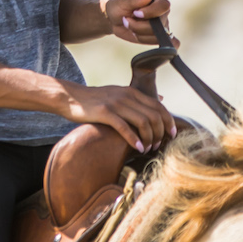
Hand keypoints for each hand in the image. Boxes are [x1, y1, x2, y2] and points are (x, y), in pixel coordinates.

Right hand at [58, 82, 177, 150]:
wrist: (70, 97)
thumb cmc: (96, 100)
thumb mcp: (120, 93)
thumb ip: (139, 98)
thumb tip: (161, 99)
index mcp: (132, 92)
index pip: (159, 106)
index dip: (169, 121)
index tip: (172, 134)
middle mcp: (127, 96)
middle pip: (154, 115)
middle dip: (160, 133)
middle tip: (157, 145)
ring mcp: (116, 104)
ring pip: (143, 122)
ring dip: (149, 138)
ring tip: (148, 149)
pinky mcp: (105, 113)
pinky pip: (125, 127)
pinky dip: (134, 139)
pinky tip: (138, 148)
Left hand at [104, 0, 177, 46]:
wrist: (114, 20)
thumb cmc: (120, 7)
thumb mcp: (124, 1)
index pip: (164, 5)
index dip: (151, 11)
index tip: (136, 13)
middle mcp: (162, 13)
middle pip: (159, 24)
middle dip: (139, 25)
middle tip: (126, 20)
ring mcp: (161, 26)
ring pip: (156, 35)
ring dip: (138, 32)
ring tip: (130, 25)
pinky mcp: (156, 37)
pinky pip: (154, 42)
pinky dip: (142, 39)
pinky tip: (138, 33)